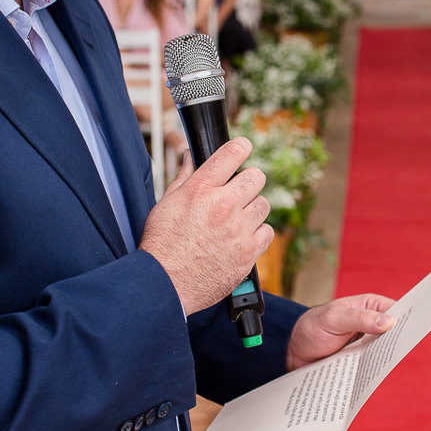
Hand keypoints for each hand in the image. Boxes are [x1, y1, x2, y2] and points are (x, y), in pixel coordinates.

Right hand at [139, 138, 273, 314]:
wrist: (165, 283)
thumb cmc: (162, 244)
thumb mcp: (166, 203)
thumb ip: (184, 177)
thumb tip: (190, 156)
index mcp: (201, 189)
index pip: (233, 152)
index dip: (241, 147)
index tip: (242, 149)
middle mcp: (223, 205)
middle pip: (257, 176)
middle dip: (247, 181)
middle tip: (237, 192)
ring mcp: (239, 229)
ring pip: (264, 204)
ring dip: (252, 209)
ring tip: (235, 220)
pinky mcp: (248, 252)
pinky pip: (268, 231)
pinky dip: (257, 233)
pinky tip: (241, 238)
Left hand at [286, 294, 399, 370]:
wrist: (293, 351)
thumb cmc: (311, 327)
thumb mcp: (334, 319)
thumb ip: (360, 319)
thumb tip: (390, 321)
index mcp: (370, 306)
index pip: (396, 309)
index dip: (408, 316)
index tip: (419, 324)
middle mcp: (371, 323)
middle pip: (394, 332)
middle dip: (399, 340)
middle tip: (404, 348)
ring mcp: (367, 343)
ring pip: (384, 350)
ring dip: (386, 357)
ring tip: (389, 363)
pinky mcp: (361, 360)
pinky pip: (373, 364)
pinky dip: (374, 369)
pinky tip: (374, 375)